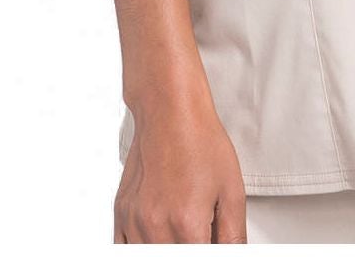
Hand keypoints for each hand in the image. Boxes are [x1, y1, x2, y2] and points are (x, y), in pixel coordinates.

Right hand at [114, 86, 246, 242]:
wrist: (170, 111)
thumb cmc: (201, 142)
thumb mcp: (232, 190)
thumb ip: (233, 235)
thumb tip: (233, 255)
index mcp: (187, 224)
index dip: (210, 253)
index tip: (211, 242)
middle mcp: (156, 227)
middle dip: (192, 246)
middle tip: (201, 231)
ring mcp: (134, 222)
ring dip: (167, 246)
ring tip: (182, 228)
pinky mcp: (121, 214)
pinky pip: (124, 249)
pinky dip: (141, 248)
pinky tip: (158, 236)